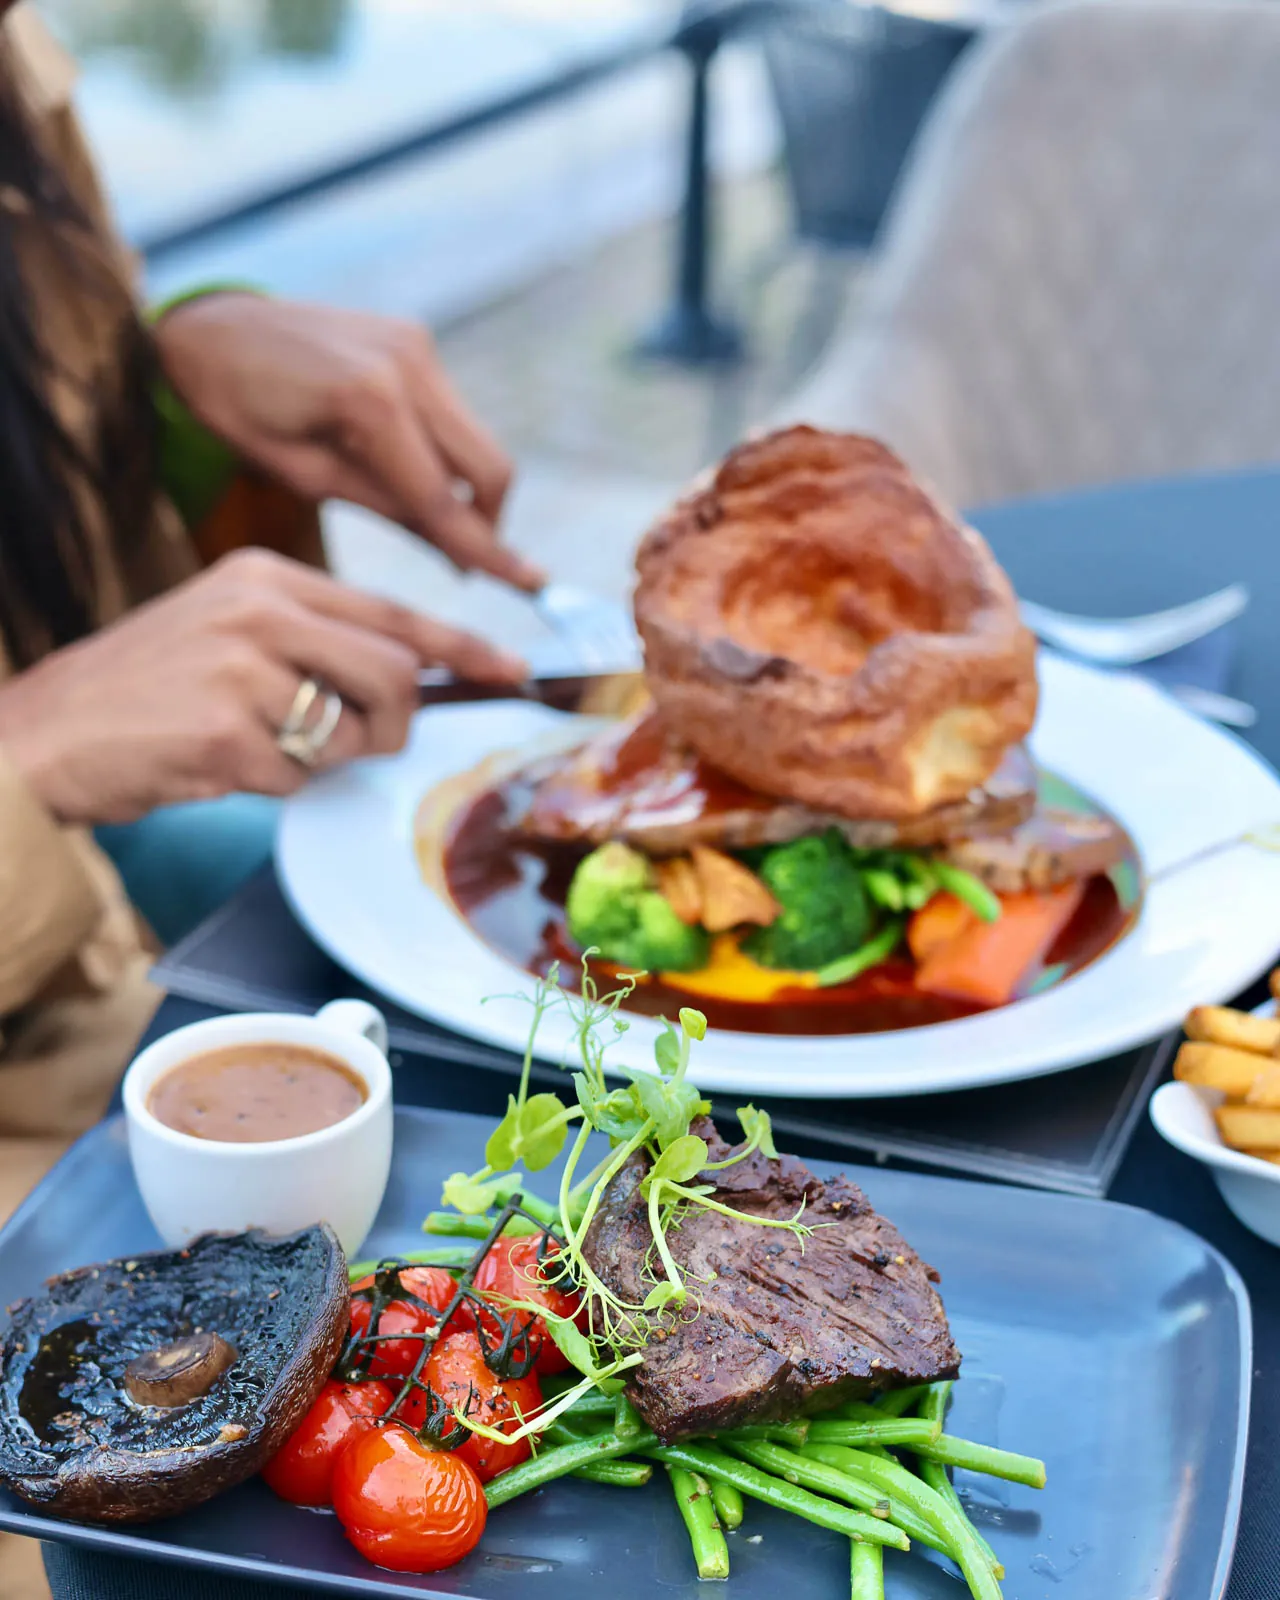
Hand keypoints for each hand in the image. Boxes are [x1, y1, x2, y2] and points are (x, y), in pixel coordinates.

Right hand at [0, 549, 525, 826]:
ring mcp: (243, 666)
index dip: (458, 644)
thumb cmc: (142, 690)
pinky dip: (269, 786)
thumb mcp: (224, 631)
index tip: (507, 666)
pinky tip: (215, 764)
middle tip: (356, 742)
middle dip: (392, 724)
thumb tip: (409, 676)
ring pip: (353, 730)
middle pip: (394, 674)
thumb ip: (311, 640)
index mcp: (263, 577)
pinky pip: (297, 778)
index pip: (390, 610)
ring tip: (259, 746)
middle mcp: (260, 609)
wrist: (42, 733)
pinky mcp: (226, 728)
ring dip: (323, 759)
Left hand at [152, 295, 544, 591]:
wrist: (208, 325)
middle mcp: (407, 363)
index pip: (444, 496)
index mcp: (370, 400)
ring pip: (477, 441)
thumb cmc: (237, 408)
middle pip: (488, 465)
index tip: (530, 585)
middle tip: (468, 563)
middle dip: (488, 521)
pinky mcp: (416, 340)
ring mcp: (417, 345)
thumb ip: (387, 508)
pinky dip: (446, 455)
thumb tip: (457, 552)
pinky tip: (409, 472)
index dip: (486, 549)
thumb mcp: (303, 475)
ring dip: (467, 488)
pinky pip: (453, 416)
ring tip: (426, 519)